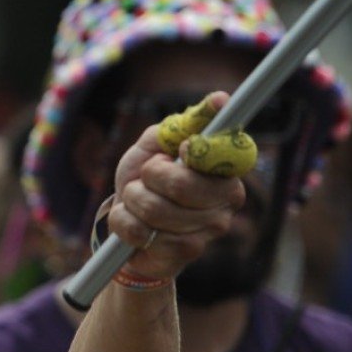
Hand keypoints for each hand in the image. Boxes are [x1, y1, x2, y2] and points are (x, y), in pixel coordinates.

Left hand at [106, 92, 246, 281]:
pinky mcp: (186, 252)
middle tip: (145, 180)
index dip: (190, 152)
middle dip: (147, 178)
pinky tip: (133, 224)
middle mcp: (227, 201)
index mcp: (227, 170)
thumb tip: (220, 99)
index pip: (219, 153)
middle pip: (180, 184)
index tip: (179, 151)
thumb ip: (184, 124)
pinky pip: (139, 231)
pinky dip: (123, 222)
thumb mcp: (158, 144)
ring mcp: (209, 230)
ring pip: (154, 208)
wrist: (129, 225)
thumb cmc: (147, 180)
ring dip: (132, 201)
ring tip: (138, 202)